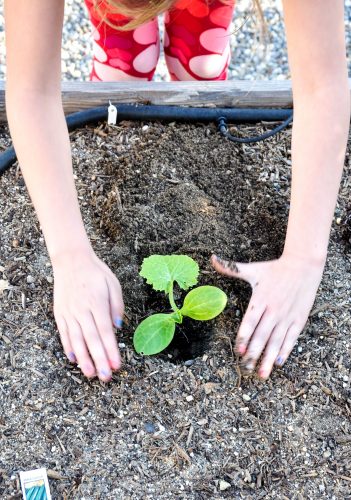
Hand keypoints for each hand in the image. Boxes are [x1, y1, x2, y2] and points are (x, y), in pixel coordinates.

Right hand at [52, 249, 123, 381]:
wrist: (71, 260)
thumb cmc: (96, 272)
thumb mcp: (113, 284)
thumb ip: (117, 306)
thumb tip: (118, 328)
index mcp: (97, 303)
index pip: (105, 331)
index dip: (111, 350)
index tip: (117, 365)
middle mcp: (81, 309)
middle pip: (91, 339)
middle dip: (99, 360)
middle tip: (105, 377)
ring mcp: (68, 312)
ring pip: (76, 340)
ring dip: (83, 358)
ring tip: (89, 374)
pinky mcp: (59, 313)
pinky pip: (64, 333)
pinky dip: (68, 347)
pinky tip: (74, 360)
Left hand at [211, 252, 324, 379]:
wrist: (303, 265)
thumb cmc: (274, 268)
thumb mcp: (252, 269)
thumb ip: (231, 268)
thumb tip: (212, 259)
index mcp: (260, 299)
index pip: (250, 322)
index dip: (244, 337)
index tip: (238, 351)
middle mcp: (273, 310)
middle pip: (262, 336)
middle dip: (253, 353)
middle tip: (245, 368)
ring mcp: (287, 316)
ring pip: (276, 341)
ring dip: (268, 358)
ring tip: (261, 373)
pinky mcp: (299, 319)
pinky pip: (291, 338)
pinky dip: (285, 350)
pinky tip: (279, 362)